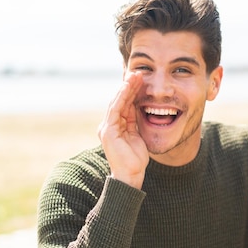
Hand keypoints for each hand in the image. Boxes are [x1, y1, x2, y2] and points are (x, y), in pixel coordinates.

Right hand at [97, 72, 148, 188]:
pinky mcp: (108, 131)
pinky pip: (115, 110)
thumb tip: (138, 108)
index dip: (132, 91)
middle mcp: (109, 125)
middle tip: (138, 72)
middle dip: (129, 86)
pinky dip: (122, 97)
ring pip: (117, 102)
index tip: (141, 79)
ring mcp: (107, 128)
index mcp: (116, 127)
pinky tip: (128, 87)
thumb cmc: (135, 160)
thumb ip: (134, 122)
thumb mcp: (137, 136)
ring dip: (126, 88)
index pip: (124, 105)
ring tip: (135, 76)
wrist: (130, 176)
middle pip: (120, 101)